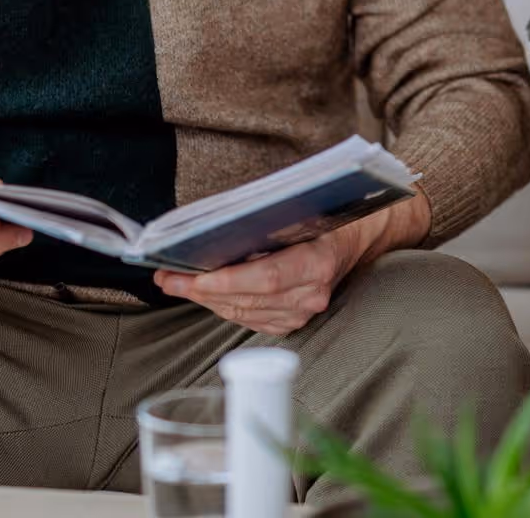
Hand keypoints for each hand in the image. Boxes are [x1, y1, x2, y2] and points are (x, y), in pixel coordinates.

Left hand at [154, 188, 431, 335]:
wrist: (362, 238)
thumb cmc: (329, 214)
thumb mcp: (301, 206)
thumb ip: (264, 220)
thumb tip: (213, 227)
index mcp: (318, 264)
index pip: (264, 280)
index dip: (223, 282)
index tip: (188, 276)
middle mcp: (312, 295)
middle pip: (247, 299)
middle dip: (201, 290)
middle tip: (166, 278)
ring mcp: (304, 312)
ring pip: (244, 312)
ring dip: (207, 300)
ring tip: (176, 284)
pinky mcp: (295, 322)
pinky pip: (250, 319)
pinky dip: (224, 306)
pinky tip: (205, 294)